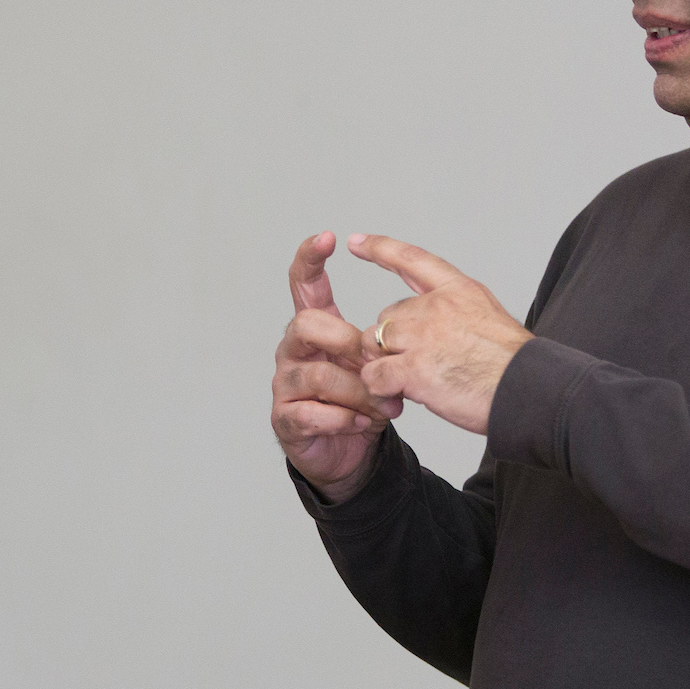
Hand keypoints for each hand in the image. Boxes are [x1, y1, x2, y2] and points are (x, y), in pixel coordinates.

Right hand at [270, 232, 401, 501]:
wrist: (348, 452)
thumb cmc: (361, 400)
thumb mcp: (376, 363)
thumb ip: (382, 341)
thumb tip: (403, 327)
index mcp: (315, 329)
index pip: (303, 285)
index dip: (310, 259)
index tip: (327, 237)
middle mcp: (293, 350)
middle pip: (305, 323)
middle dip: (344, 339)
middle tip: (373, 359)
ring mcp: (285, 384)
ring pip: (317, 374)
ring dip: (358, 391)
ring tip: (386, 407)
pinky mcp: (286, 418)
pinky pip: (314, 413)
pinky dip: (346, 419)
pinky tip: (364, 423)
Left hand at [351, 234, 531, 435]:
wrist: (530, 391)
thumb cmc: (515, 366)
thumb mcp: (490, 318)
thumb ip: (456, 315)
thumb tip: (429, 328)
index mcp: (458, 291)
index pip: (411, 260)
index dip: (380, 248)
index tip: (357, 241)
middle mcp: (437, 307)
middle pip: (386, 317)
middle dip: (392, 342)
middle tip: (420, 367)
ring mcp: (423, 336)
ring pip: (373, 343)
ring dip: (383, 364)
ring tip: (413, 382)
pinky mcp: (414, 369)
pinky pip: (375, 375)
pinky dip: (380, 388)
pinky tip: (400, 395)